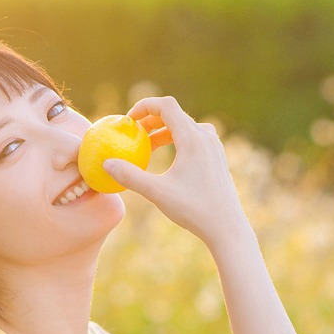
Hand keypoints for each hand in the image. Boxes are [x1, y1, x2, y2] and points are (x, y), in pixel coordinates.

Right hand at [103, 94, 248, 247]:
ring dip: (164, 132)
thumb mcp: (157, 193)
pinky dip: (177, 142)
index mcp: (192, 138)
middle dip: (151, 120)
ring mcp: (214, 146)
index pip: (166, 106)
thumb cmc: (193, 209)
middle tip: (133, 134)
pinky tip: (169, 161)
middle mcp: (206, 136)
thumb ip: (131, 176)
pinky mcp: (217, 157)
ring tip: (148, 148)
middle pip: (175, 114)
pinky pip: (194, 139)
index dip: (144, 106)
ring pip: (185, 127)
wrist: (227, 226)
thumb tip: (107, 165)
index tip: (128, 120)